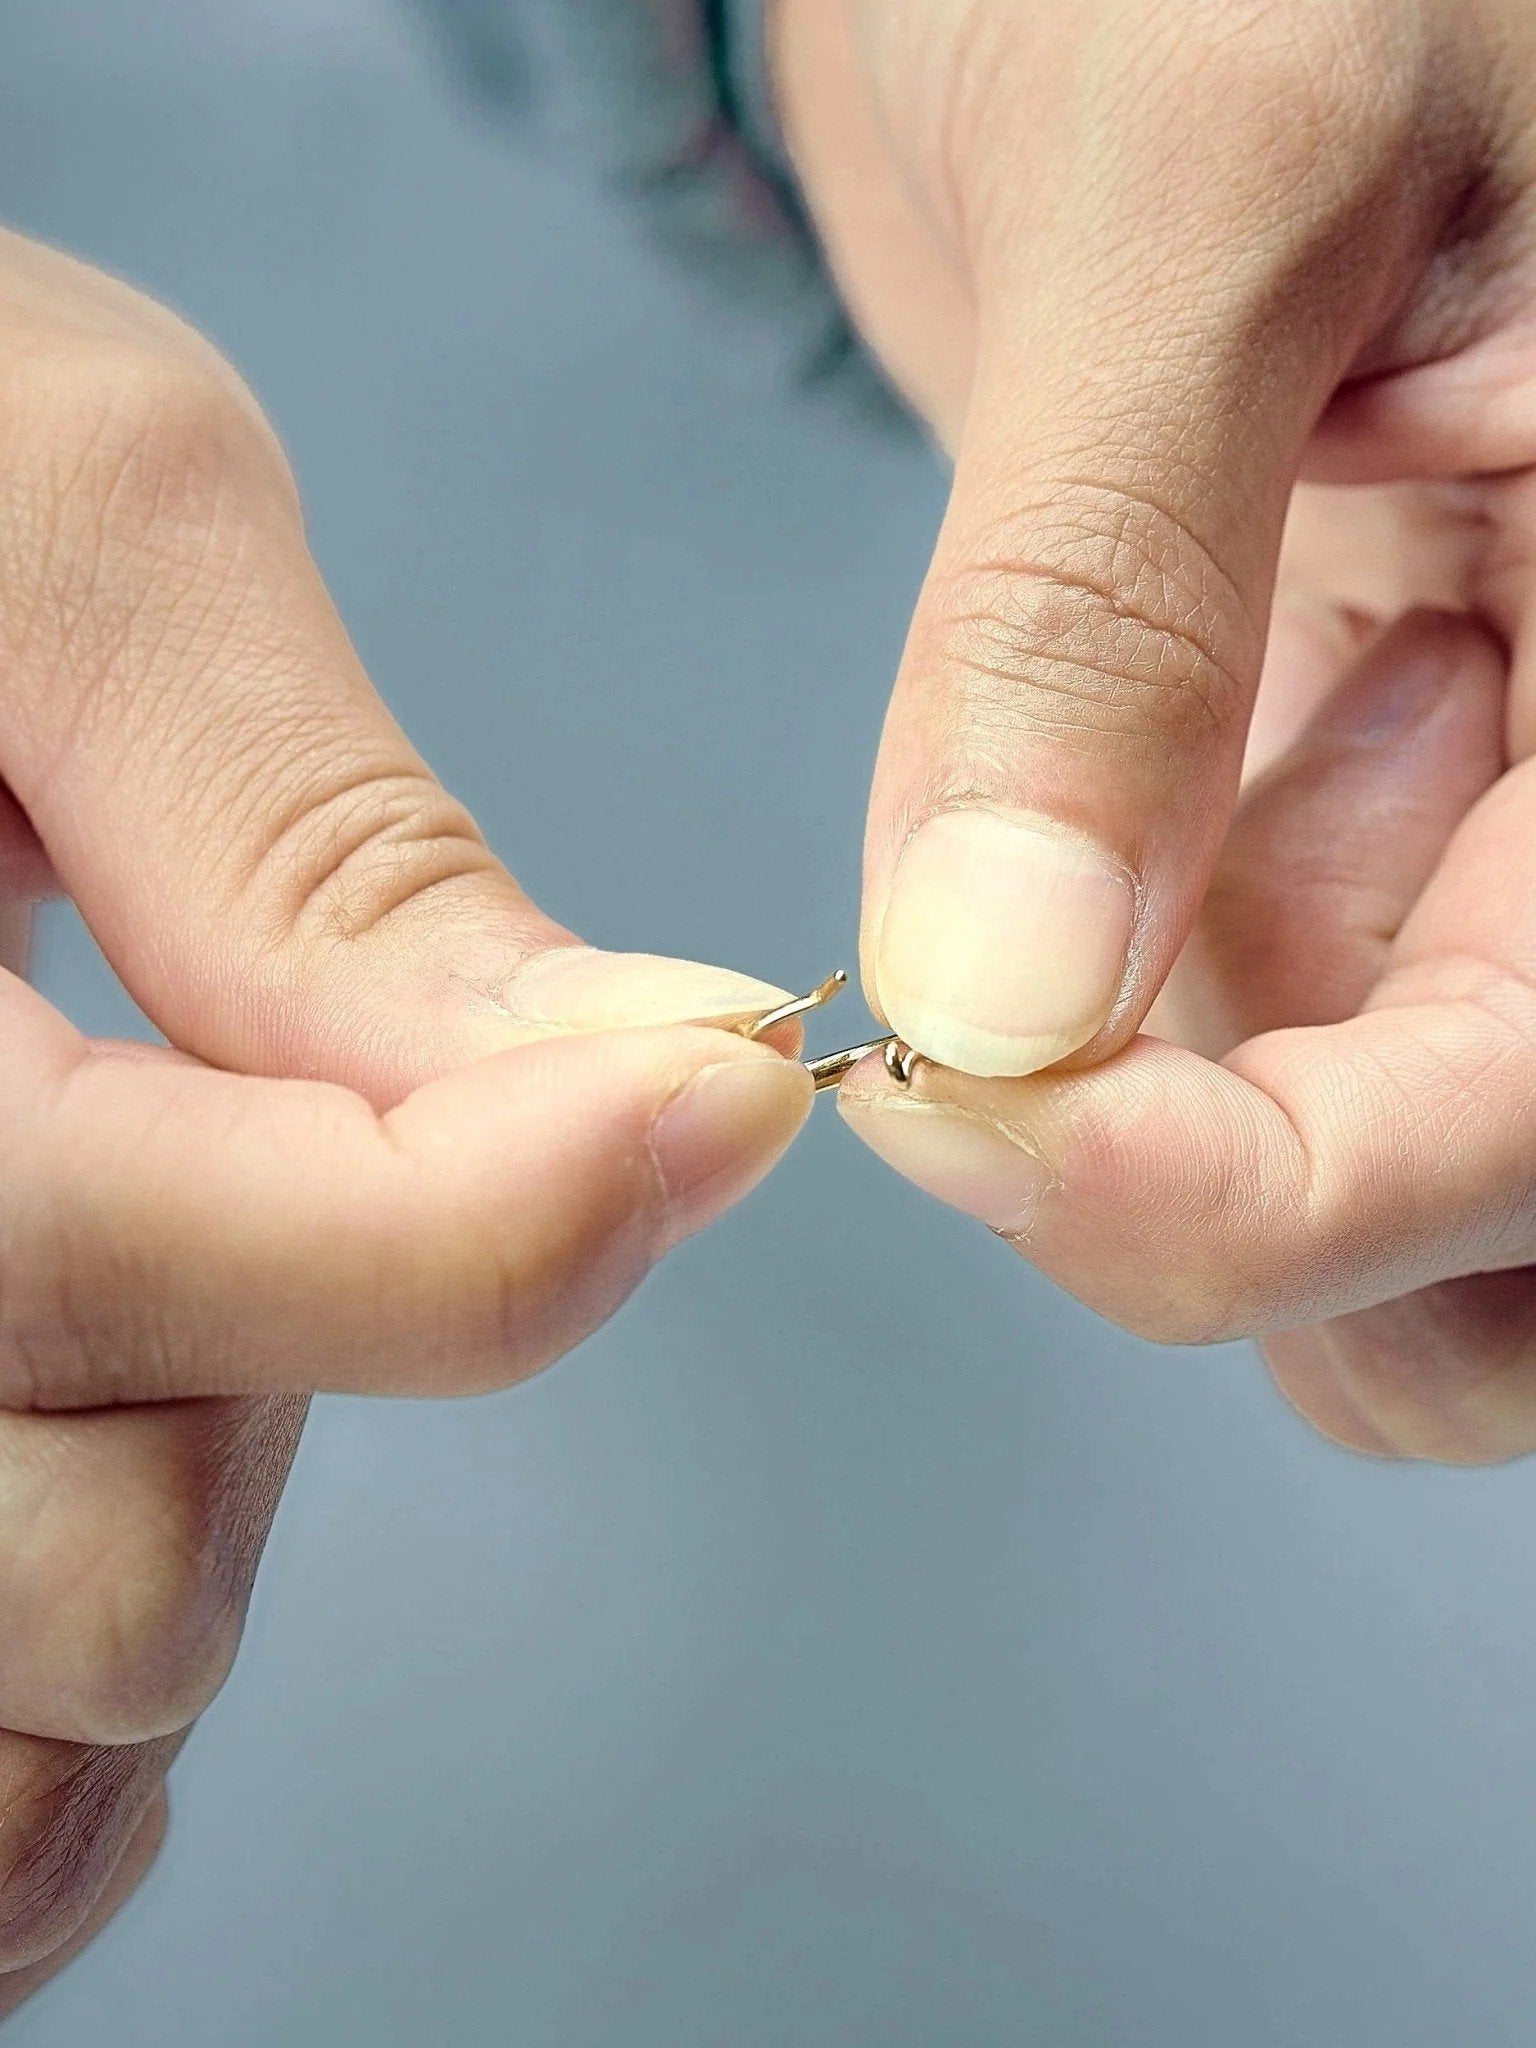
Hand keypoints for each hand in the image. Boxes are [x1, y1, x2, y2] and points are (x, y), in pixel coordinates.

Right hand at [0, 230, 811, 2009]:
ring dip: (189, 1550)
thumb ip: (325, 850)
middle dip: (299, 1365)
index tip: (733, 1091)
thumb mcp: (74, 535)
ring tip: (178, 1289)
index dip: (499, 1217)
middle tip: (263, 1117)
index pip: (116, 1258)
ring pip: (44, 1745)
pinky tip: (115, 1471)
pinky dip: (87, 1718)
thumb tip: (648, 1079)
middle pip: (110, 1574)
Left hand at [775, 0, 1535, 1459]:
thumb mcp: (1202, 179)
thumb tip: (999, 983)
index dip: (1271, 1194)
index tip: (968, 1117)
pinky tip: (1081, 812)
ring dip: (1182, 1143)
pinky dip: (1119, 1042)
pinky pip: (1259, 1059)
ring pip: (1384, 1192)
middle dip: (1247, 1216)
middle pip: (1498, 1237)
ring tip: (1098, 813)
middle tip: (1000, 1025)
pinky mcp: (1344, 832)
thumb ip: (1103, 598)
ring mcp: (1488, 838)